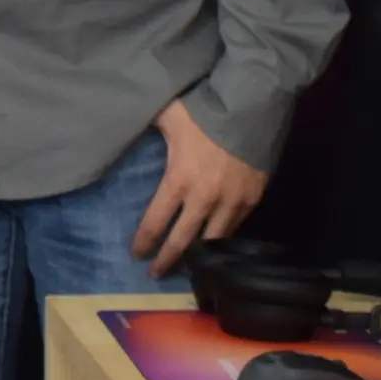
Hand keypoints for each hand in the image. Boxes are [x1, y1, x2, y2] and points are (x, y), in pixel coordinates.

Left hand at [132, 99, 268, 276]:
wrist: (253, 105)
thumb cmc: (205, 110)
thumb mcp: (169, 115)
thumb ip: (149, 125)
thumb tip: (127, 120)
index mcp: (178, 180)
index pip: (156, 221)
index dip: (144, 242)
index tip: (136, 254)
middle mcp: (204, 198)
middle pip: (182, 241)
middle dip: (167, 260)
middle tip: (156, 274)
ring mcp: (232, 202)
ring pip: (213, 241)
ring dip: (199, 257)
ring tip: (189, 267)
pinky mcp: (253, 198)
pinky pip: (236, 227)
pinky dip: (224, 239)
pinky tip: (216, 245)